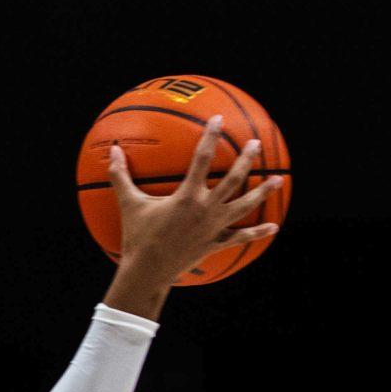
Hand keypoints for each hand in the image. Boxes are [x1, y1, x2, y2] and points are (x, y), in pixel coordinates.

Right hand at [105, 113, 277, 295]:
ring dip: (263, 192)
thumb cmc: (137, 236)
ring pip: (245, 206)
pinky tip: (273, 227)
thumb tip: (112, 151)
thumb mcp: (129, 204)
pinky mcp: (216, 243)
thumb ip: (120, 176)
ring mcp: (214, 227)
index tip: (218, 120)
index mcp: (187, 196)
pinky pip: (241, 237)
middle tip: (256, 144)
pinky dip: (258, 232)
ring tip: (278, 179)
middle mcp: (206, 209)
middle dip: (247, 159)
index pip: (202, 158)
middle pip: (234, 179)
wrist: (148, 271)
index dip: (210, 136)